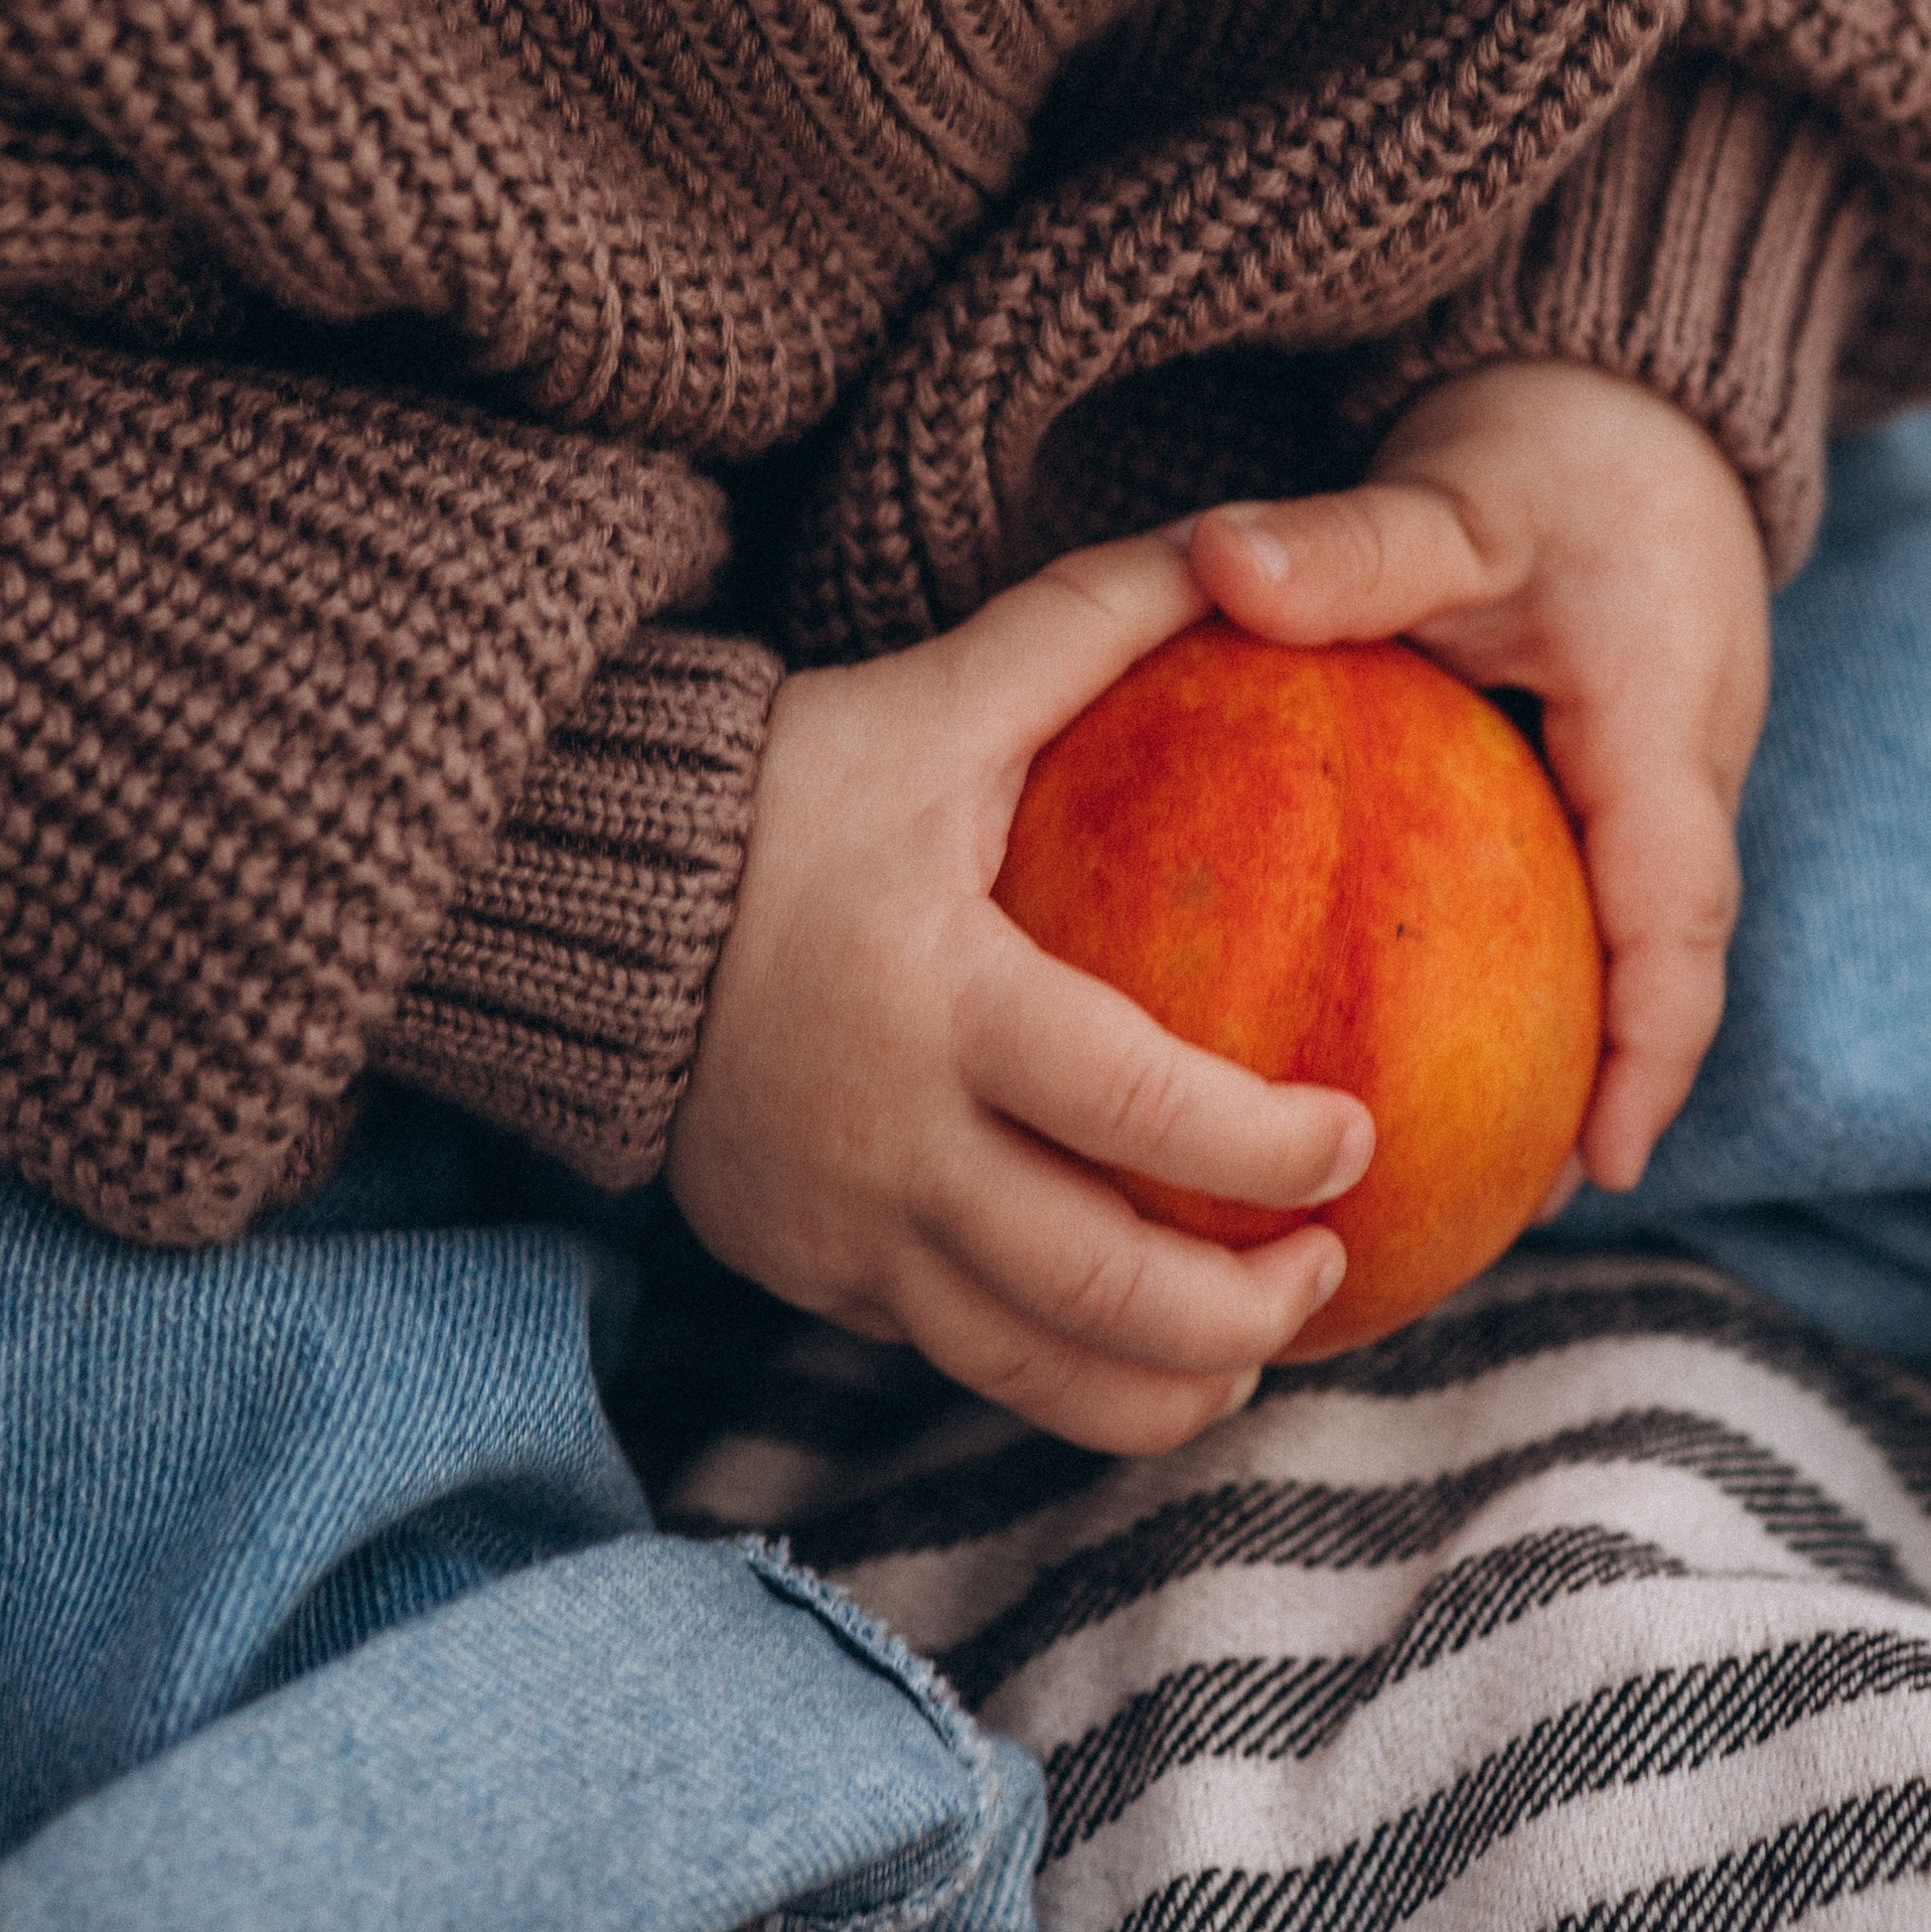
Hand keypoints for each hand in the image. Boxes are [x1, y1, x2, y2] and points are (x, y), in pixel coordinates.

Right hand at [667, 536, 1367, 1450]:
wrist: (572, 897)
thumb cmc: (784, 792)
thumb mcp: (937, 700)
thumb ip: (1088, 627)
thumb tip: (1236, 548)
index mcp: (943, 1001)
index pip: (1132, 1107)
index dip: (1260, 1146)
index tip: (1358, 1137)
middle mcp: (895, 1143)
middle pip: (1100, 1288)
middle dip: (1242, 1309)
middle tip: (1331, 1262)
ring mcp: (845, 1233)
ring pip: (1036, 1370)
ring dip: (1169, 1383)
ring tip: (1257, 1344)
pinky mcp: (810, 1277)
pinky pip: (960, 1361)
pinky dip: (1068, 1379)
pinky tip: (1145, 1350)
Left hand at [1189, 364, 1769, 1196]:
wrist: (1639, 395)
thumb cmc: (1558, 445)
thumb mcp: (1456, 492)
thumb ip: (1347, 544)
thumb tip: (1216, 567)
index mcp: (1662, 732)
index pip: (1675, 920)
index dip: (1650, 1053)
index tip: (1600, 1168)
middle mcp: (1681, 775)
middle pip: (1659, 965)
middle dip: (1608, 1091)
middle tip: (1513, 1208)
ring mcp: (1655, 781)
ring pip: (1624, 938)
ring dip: (1571, 1042)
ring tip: (1470, 1158)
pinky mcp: (1616, 770)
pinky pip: (1580, 890)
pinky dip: (1526, 964)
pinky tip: (1416, 1018)